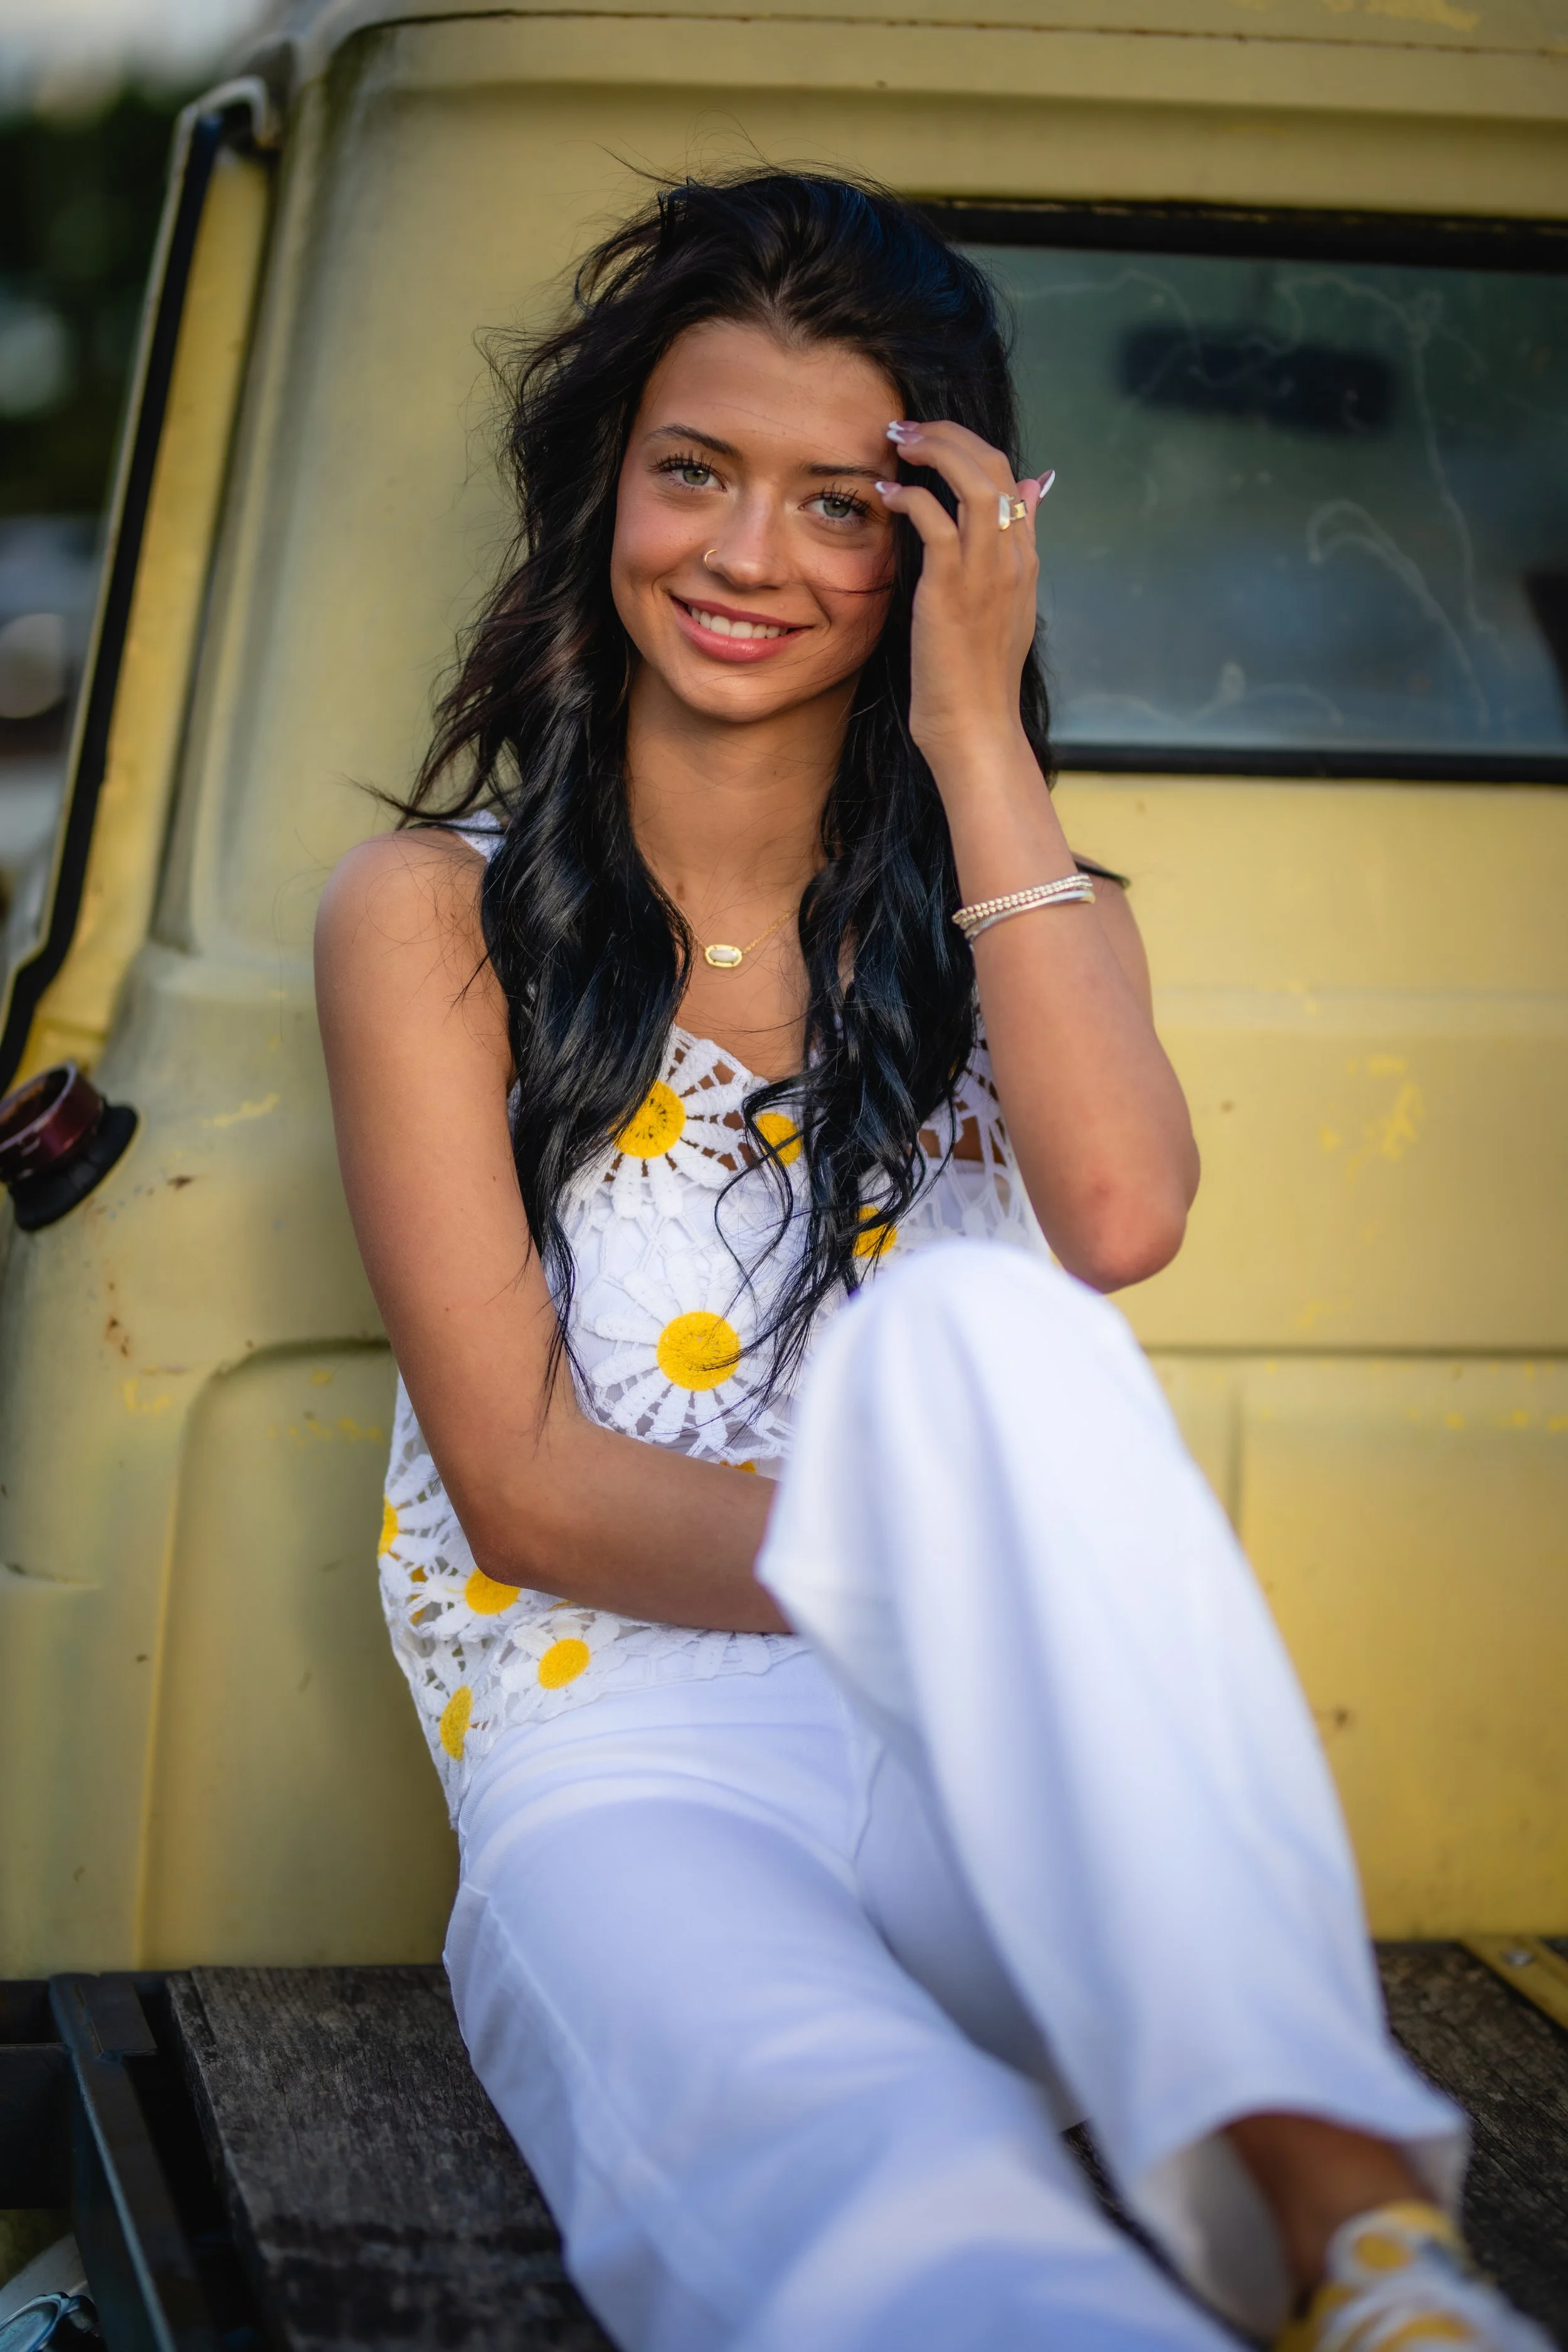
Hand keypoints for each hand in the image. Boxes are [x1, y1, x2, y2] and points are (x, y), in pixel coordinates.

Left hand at [876, 421, 1051, 782]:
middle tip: (907, 429)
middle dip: (950, 435)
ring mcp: (986, 572)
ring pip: (974, 482)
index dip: (970, 448)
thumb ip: (1015, 549)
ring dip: (934, 450)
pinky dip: (910, 498)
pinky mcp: (953, 589)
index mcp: (1024, 560)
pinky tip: (886, 496)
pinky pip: (937, 522)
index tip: (931, 443)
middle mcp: (1012, 559)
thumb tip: (1034, 490)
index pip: (1009, 479)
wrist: (975, 727)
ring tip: (899, 442)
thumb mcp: (1005, 606)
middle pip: (995, 467)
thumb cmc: (977, 676)